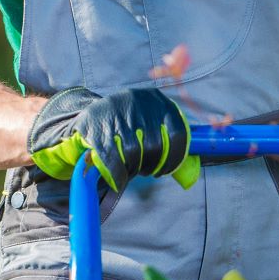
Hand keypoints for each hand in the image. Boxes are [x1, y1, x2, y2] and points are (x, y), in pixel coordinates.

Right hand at [28, 86, 198, 191]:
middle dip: (154, 165)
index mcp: (155, 99)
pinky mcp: (95, 129)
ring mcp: (114, 114)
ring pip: (134, 154)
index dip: (175, 157)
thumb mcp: (150, 121)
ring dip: (135, 169)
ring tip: (132, 170)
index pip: (177, 132)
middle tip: (148, 171)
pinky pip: (113, 161)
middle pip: (156, 146)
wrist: (89, 115)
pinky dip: (118, 175)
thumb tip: (189, 172)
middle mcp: (136, 102)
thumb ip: (170, 139)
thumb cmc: (128, 124)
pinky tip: (120, 180)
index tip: (167, 168)